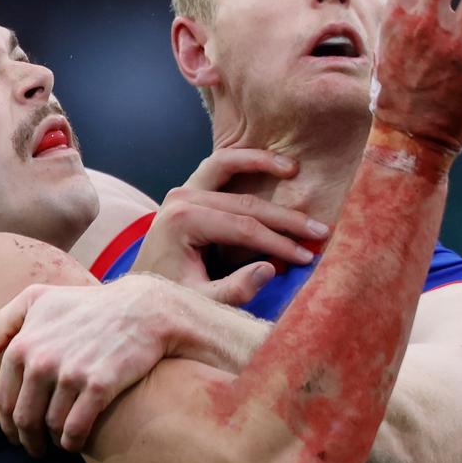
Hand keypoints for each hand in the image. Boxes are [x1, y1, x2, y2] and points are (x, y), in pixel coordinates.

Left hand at [0, 276, 171, 455]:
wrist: (141, 310)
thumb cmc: (87, 304)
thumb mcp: (38, 299)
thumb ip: (1, 323)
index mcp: (23, 344)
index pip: (5, 399)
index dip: (9, 423)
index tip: (17, 433)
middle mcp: (42, 360)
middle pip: (25, 418)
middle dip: (27, 440)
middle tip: (35, 450)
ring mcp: (71, 374)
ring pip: (51, 426)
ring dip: (52, 443)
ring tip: (58, 446)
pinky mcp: (99, 386)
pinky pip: (76, 429)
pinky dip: (72, 442)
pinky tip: (76, 443)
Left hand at [133, 149, 329, 305]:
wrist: (141, 290)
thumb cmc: (170, 298)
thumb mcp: (200, 302)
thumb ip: (233, 291)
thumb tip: (270, 268)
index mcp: (182, 222)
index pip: (243, 228)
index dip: (279, 242)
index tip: (308, 255)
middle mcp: (179, 199)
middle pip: (244, 202)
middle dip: (284, 218)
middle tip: (319, 229)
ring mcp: (182, 189)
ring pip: (228, 165)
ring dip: (262, 163)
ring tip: (294, 169)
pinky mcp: (188, 189)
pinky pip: (220, 165)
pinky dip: (246, 160)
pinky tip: (272, 164)